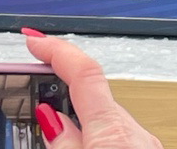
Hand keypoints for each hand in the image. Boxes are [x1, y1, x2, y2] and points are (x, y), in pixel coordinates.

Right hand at [23, 31, 161, 148]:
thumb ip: (64, 144)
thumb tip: (50, 118)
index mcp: (112, 131)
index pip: (83, 71)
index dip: (57, 49)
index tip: (34, 37)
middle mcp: (133, 132)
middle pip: (91, 93)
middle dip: (61, 87)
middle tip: (32, 85)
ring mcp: (144, 143)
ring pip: (105, 115)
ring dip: (78, 115)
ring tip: (51, 119)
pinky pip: (117, 132)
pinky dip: (97, 132)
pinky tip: (85, 141)